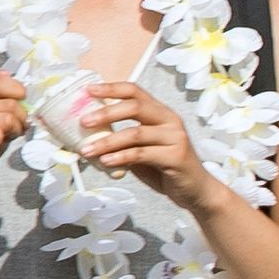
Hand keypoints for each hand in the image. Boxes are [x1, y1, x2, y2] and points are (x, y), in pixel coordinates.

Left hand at [76, 77, 223, 217]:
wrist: (195, 190)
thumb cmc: (165, 168)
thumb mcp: (142, 148)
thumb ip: (123, 139)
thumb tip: (88, 135)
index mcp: (161, 113)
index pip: (135, 92)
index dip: (111, 88)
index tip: (88, 90)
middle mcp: (170, 121)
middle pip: (135, 106)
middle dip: (106, 112)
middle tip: (84, 122)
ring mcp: (176, 138)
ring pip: (135, 133)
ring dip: (107, 142)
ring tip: (87, 150)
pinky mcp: (176, 157)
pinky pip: (142, 154)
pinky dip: (120, 157)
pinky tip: (106, 162)